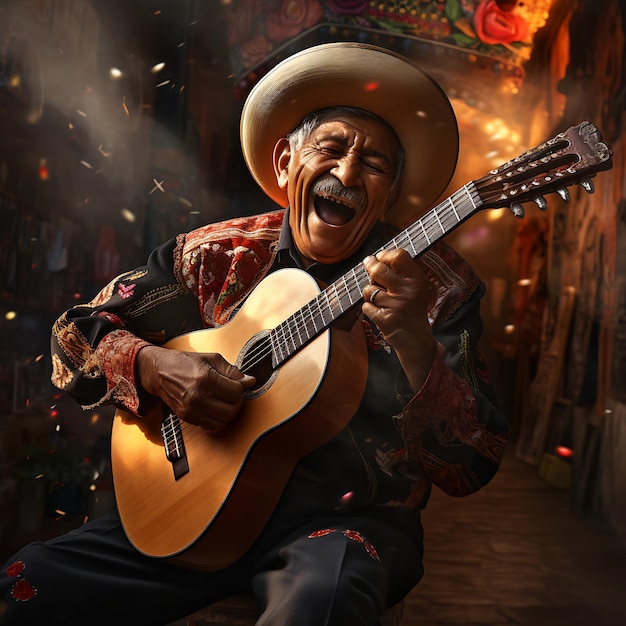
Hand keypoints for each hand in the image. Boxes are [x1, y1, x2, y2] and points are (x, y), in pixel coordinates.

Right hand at [136, 346, 255, 431]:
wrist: (159, 372)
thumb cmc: (185, 362)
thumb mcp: (211, 359)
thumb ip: (232, 371)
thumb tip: (250, 381)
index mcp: (205, 379)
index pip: (236, 391)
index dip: (241, 387)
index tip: (237, 383)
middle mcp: (198, 397)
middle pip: (231, 409)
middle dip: (237, 401)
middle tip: (232, 393)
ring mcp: (192, 410)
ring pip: (223, 421)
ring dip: (228, 412)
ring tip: (225, 401)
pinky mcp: (187, 417)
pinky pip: (212, 426)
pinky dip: (218, 420)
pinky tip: (216, 408)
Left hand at [362, 249, 435, 390]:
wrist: (416, 339)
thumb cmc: (412, 309)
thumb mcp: (415, 288)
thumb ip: (400, 273)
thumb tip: (375, 259)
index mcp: (418, 281)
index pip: (399, 256)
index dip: (385, 254)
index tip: (380, 257)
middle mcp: (408, 292)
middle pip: (379, 269)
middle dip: (370, 265)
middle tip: (368, 263)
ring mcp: (395, 306)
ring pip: (369, 289)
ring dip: (370, 293)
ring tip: (380, 299)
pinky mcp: (384, 319)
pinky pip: (366, 306)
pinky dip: (369, 308)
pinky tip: (379, 312)